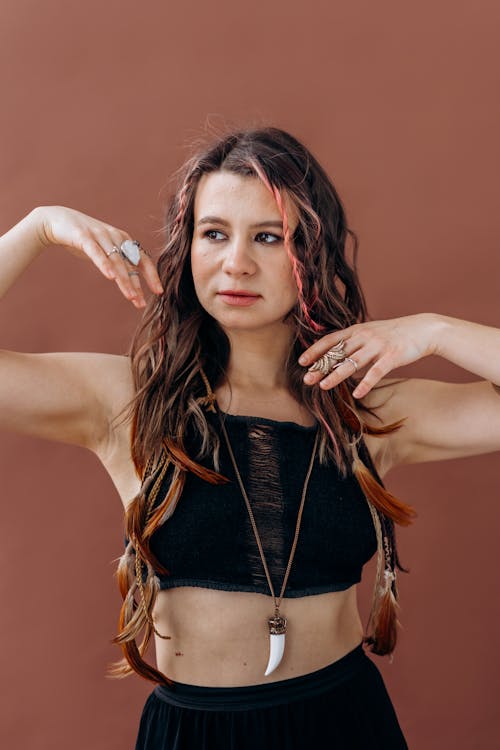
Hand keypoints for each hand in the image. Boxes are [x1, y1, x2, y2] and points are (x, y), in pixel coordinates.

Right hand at [33, 205, 163, 308]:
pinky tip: (110, 277)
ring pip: (116, 261)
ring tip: (131, 297)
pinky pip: (96, 253)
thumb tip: (131, 281)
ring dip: (124, 280)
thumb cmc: (83, 239)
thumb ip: (117, 262)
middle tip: (141, 303)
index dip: (151, 276)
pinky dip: (104, 265)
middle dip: (137, 285)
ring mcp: (100, 236)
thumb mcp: (104, 250)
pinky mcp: (84, 237)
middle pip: (130, 264)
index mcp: (123, 240)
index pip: (142, 259)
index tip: (158, 292)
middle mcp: (115, 237)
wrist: (56, 220)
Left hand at [298, 314, 438, 398]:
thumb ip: (354, 342)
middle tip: (306, 379)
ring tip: (323, 387)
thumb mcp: (371, 332)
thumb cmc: (394, 334)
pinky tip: (357, 393)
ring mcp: (378, 346)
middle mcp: (365, 336)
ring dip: (336, 376)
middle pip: (338, 353)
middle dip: (320, 367)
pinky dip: (366, 383)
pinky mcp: (392, 356)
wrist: (423, 330)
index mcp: (357, 330)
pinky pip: (376, 371)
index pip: (331, 340)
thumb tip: (336, 356)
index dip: (315, 351)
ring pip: (352, 362)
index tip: (301, 362)